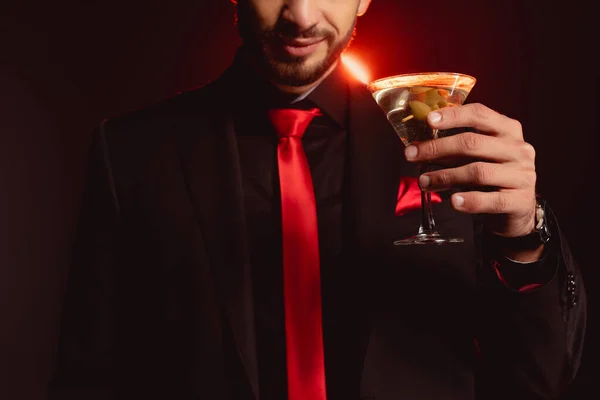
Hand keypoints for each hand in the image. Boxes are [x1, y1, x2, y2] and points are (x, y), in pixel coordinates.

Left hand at [403, 103, 536, 237]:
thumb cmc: (490, 176)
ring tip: (423, 182)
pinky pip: (491, 200)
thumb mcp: (476, 156)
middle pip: (472, 143)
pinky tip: (453, 202)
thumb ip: (454, 148)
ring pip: (478, 172)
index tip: (428, 120)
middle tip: (411, 155)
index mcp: (507, 129)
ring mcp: (521, 175)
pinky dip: (469, 201)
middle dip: (437, 148)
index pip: (479, 114)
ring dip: (444, 177)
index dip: (453, 116)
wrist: (518, 207)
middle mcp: (518, 149)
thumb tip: (418, 146)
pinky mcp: (520, 200)